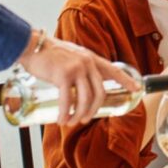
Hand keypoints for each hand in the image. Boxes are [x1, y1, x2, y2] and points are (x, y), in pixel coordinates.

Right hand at [18, 35, 139, 125]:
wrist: (30, 45)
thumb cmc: (48, 54)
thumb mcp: (71, 57)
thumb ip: (79, 68)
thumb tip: (80, 87)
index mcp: (91, 58)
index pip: (114, 70)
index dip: (127, 80)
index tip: (136, 88)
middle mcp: (88, 62)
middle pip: (100, 92)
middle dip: (94, 109)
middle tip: (85, 119)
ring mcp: (77, 69)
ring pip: (85, 99)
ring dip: (79, 114)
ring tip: (71, 122)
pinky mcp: (63, 75)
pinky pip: (67, 100)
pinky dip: (65, 113)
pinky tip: (61, 120)